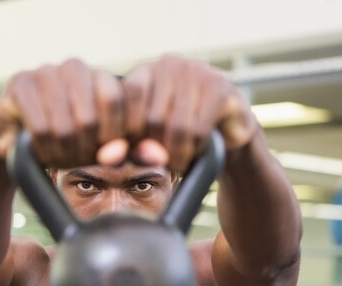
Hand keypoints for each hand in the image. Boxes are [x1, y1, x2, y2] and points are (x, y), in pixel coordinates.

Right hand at [0, 59, 128, 167]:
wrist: (19, 138)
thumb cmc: (68, 141)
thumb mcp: (99, 147)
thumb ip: (116, 150)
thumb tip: (117, 153)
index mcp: (101, 76)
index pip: (115, 100)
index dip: (112, 136)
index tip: (105, 155)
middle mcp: (75, 68)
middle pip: (88, 120)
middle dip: (83, 152)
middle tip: (76, 161)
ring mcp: (46, 72)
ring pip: (64, 128)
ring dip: (62, 155)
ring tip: (59, 160)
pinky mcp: (20, 84)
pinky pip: (40, 129)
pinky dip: (43, 150)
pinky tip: (41, 153)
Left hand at [122, 55, 258, 171]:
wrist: (227, 127)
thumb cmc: (179, 132)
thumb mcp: (148, 135)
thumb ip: (130, 143)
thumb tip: (114, 155)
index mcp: (145, 71)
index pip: (128, 96)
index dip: (128, 131)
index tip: (135, 153)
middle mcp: (169, 65)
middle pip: (153, 117)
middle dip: (157, 149)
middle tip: (162, 163)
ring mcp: (197, 71)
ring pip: (177, 126)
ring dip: (177, 154)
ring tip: (177, 164)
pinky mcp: (220, 87)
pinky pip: (200, 128)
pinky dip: (195, 148)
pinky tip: (196, 152)